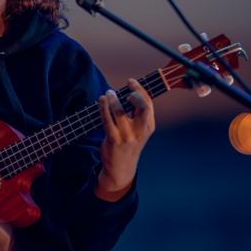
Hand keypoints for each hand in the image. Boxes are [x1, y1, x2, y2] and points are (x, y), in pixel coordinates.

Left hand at [97, 79, 154, 197]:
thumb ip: (138, 115)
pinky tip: (102, 100)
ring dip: (114, 100)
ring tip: (108, 93)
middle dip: (135, 94)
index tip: (131, 82)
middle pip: (143, 107)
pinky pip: (108, 120)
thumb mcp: (139, 131)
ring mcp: (127, 137)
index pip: (148, 104)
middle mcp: (140, 132)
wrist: (121, 168)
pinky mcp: (114, 140)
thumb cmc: (128, 145)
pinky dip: (104, 108)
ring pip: (121, 112)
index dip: (140, 90)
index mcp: (148, 127)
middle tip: (125, 89)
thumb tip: (130, 93)